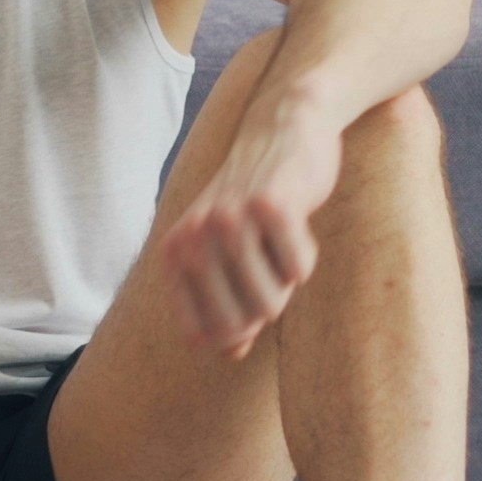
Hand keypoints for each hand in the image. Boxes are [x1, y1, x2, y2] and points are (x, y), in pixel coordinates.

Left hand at [152, 94, 344, 358]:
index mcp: (175, 253)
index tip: (250, 306)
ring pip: (271, 302)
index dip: (235, 335)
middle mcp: (195, 237)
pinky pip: (299, 269)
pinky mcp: (272, 207)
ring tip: (281, 244)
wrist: (284, 128)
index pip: (202, 335)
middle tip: (271, 272)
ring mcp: (231, 220)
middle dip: (264, 310)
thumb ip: (224, 303)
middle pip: (239, 323)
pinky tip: (298, 224)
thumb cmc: (255, 200)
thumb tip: (232, 352)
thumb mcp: (228, 253)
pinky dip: (306, 257)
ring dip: (287, 283)